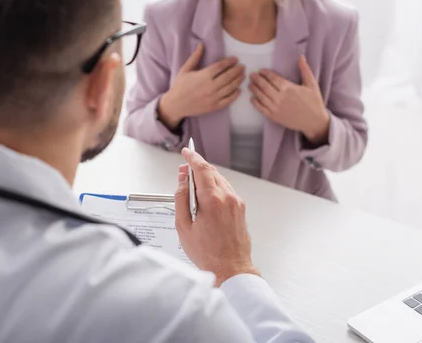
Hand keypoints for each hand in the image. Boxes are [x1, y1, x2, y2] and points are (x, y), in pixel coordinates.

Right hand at [158, 43, 244, 128]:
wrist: (175, 105)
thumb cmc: (179, 86)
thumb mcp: (185, 70)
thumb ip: (195, 57)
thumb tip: (201, 44)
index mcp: (203, 76)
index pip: (221, 66)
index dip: (229, 62)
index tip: (235, 59)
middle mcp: (210, 86)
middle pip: (228, 76)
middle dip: (237, 71)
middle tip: (242, 67)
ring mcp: (213, 97)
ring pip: (230, 88)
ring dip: (238, 81)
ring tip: (243, 76)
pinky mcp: (214, 106)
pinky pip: (228, 100)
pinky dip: (235, 95)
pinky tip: (238, 90)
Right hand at [174, 149, 259, 285]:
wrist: (231, 269)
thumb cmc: (207, 253)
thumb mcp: (184, 226)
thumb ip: (181, 199)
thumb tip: (182, 180)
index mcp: (212, 200)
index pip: (202, 169)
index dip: (192, 157)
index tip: (186, 152)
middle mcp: (228, 198)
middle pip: (211, 172)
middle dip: (197, 167)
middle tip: (184, 170)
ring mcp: (236, 203)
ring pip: (219, 181)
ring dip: (206, 178)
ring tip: (192, 187)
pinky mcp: (241, 209)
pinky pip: (226, 191)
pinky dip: (214, 188)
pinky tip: (205, 198)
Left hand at [249, 55, 329, 144]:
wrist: (314, 122)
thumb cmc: (314, 102)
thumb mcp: (312, 84)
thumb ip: (305, 69)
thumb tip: (301, 56)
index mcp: (289, 88)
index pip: (273, 78)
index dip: (266, 74)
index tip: (261, 70)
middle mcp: (281, 98)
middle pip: (265, 86)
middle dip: (257, 80)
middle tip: (251, 75)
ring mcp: (276, 108)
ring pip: (261, 97)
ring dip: (254, 90)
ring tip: (250, 84)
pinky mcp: (274, 117)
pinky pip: (262, 109)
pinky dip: (255, 103)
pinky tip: (252, 98)